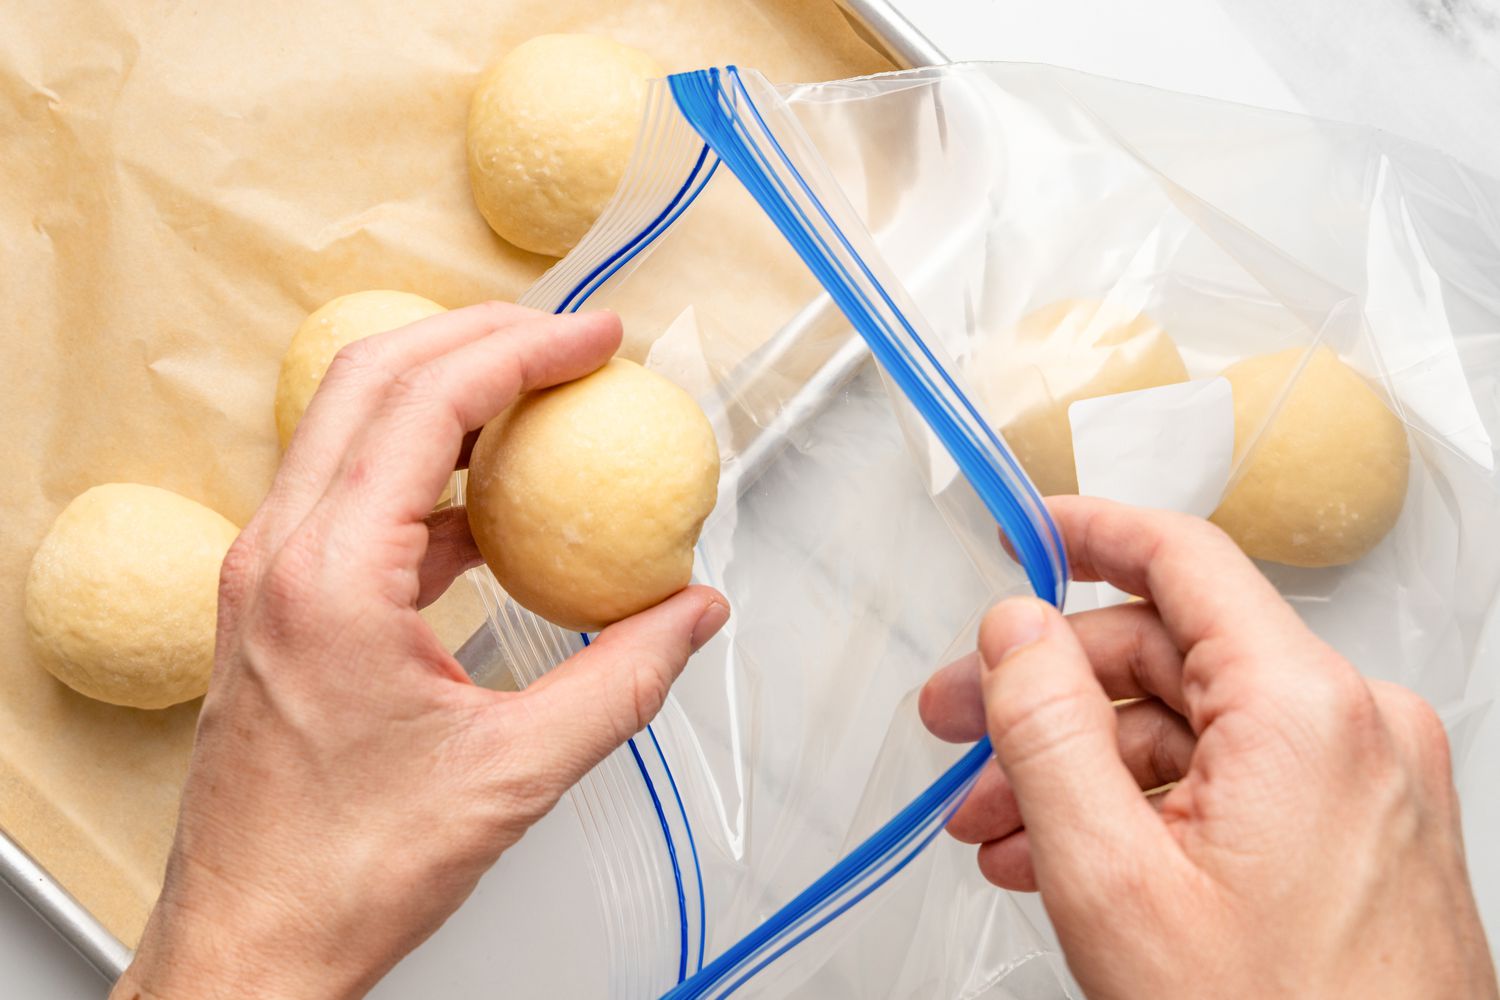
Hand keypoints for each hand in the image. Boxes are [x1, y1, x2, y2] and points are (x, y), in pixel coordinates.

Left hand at [112, 303, 729, 999]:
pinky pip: (350, 493)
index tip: (596, 340)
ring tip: (539, 406)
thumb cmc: (344, 870)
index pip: (427, 401)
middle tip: (569, 342)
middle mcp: (277, 554)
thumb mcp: (515, 773)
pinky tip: (491, 517)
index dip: (525, 350)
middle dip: (479, 336)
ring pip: (350, 424)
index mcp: (329, 577)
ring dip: (446, 393)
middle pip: (371, 376)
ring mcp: (263, 574)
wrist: (250, 942)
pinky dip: (425, 472)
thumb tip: (691, 615)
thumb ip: (623, 682)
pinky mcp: (273, 602)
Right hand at [920, 496, 1495, 998]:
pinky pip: (1230, 781)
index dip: (1085, 533)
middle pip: (1167, 656)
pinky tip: (1070, 854)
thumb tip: (1015, 628)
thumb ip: (1047, 730)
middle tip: (959, 732)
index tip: (1020, 530)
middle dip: (1047, 697)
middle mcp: (1353, 727)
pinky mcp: (1358, 833)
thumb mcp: (1113, 879)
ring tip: (998, 830)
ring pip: (1189, 729)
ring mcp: (1363, 782)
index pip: (1180, 560)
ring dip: (1082, 767)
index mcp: (1304, 709)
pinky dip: (1143, 805)